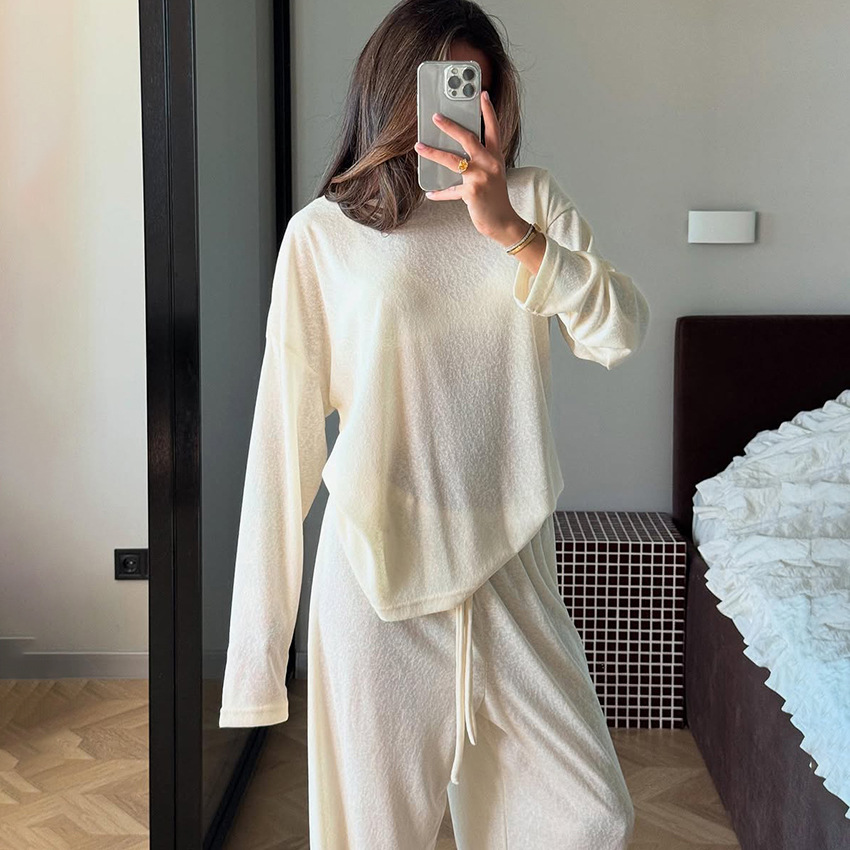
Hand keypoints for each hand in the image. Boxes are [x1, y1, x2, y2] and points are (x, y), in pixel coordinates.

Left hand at [413, 91, 529, 247]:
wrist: (503, 222)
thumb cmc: (495, 198)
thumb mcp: (492, 174)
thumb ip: (479, 161)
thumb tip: (454, 152)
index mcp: (495, 156)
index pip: (493, 128)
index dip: (488, 111)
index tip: (482, 94)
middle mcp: (490, 163)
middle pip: (468, 138)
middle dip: (450, 125)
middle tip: (435, 116)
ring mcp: (481, 177)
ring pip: (453, 159)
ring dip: (433, 152)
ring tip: (419, 146)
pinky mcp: (472, 192)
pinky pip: (450, 190)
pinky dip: (439, 192)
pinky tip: (430, 192)